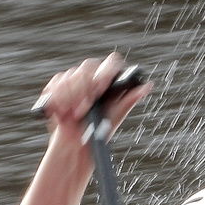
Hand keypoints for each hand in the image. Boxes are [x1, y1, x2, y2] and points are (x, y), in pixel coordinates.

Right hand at [35, 52, 151, 142]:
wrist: (77, 141)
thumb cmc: (100, 128)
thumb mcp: (116, 115)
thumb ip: (129, 99)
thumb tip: (148, 86)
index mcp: (110, 78)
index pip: (111, 63)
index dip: (105, 74)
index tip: (99, 91)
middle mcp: (94, 74)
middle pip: (87, 68)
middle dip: (84, 90)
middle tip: (82, 112)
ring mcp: (75, 78)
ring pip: (70, 76)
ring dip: (69, 97)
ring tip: (73, 115)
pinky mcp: (59, 84)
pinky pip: (56, 84)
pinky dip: (57, 98)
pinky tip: (60, 110)